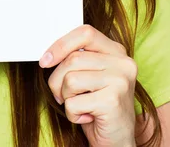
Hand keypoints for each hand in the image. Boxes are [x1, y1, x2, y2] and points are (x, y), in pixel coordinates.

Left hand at [39, 24, 136, 146]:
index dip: (61, 44)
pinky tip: (86, 117)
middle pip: (73, 59)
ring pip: (71, 79)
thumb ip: (79, 59)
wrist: (118, 142)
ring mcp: (120, 81)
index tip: (46, 60)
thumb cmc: (99, 107)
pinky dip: (72, 114)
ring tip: (79, 105)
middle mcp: (123, 63)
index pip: (85, 33)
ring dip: (66, 97)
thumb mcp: (91, 76)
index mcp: (117, 52)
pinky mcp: (112, 101)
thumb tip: (49, 52)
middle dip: (57, 80)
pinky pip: (73, 102)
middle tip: (62, 95)